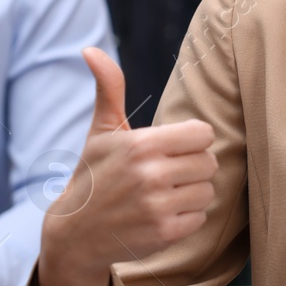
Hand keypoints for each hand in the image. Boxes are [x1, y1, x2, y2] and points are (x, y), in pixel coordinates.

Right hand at [35, 47, 216, 285]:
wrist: (76, 235)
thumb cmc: (94, 176)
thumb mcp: (101, 132)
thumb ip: (109, 89)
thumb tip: (90, 50)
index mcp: (141, 144)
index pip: (202, 134)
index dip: (190, 141)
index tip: (171, 149)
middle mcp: (151, 174)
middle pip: (209, 162)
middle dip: (192, 167)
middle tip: (167, 174)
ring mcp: (158, 206)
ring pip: (208, 191)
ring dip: (191, 193)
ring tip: (164, 194)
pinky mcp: (164, 234)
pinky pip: (200, 218)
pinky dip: (186, 218)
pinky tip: (162, 215)